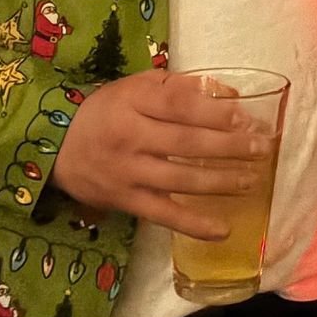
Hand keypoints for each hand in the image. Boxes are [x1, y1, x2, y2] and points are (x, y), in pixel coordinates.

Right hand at [51, 70, 271, 238]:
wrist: (55, 146)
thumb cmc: (107, 111)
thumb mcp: (137, 86)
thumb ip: (180, 87)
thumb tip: (229, 95)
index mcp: (134, 100)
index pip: (180, 104)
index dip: (215, 112)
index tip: (245, 117)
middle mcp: (130, 136)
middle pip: (186, 142)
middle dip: (229, 146)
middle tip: (261, 148)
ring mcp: (128, 172)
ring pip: (180, 179)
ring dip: (220, 182)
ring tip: (251, 180)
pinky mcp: (125, 201)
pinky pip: (163, 215)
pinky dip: (194, 224)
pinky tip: (222, 230)